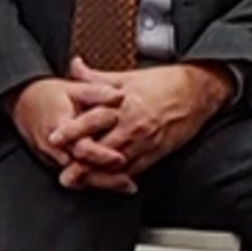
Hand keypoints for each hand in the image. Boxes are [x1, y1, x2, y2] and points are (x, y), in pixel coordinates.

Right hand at [11, 69, 139, 191]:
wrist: (21, 101)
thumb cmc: (49, 94)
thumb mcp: (73, 88)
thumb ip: (97, 93)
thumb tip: (120, 96)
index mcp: (58, 127)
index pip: (80, 146)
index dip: (100, 155)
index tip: (120, 158)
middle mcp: (53, 146)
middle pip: (80, 170)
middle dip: (105, 178)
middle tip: (129, 183)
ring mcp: (52, 157)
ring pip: (77, 178)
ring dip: (102, 183)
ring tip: (127, 186)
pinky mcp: (53, 163)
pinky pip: (74, 177)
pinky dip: (94, 181)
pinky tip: (115, 183)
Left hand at [50, 56, 233, 189]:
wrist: (197, 93)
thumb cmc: (162, 83)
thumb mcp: (127, 76)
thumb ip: (96, 77)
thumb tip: (74, 66)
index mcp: (123, 106)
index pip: (91, 120)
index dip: (72, 131)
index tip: (54, 139)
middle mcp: (133, 127)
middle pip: (102, 150)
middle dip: (81, 164)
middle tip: (63, 175)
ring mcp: (145, 143)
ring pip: (117, 165)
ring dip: (97, 176)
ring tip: (78, 184)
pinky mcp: (156, 153)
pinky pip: (136, 170)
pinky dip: (120, 179)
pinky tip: (106, 184)